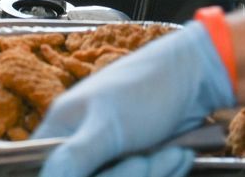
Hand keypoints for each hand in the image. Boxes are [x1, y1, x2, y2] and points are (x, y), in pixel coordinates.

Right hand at [36, 23, 234, 176]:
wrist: (196, 78)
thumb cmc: (145, 88)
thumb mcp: (106, 126)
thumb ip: (72, 158)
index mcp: (60, 130)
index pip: (47, 168)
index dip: (66, 175)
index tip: (96, 173)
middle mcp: (81, 145)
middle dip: (126, 176)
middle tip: (146, 158)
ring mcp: (111, 155)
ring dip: (154, 175)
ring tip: (171, 151)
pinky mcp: (137, 162)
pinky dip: (165, 172)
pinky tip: (178, 154)